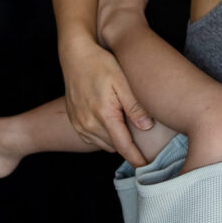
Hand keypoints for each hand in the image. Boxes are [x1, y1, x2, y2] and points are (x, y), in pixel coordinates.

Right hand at [60, 40, 150, 165]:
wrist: (75, 55)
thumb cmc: (102, 64)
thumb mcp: (123, 82)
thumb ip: (135, 106)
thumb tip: (147, 127)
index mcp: (104, 115)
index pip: (123, 146)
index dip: (136, 158)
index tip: (147, 167)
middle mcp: (88, 123)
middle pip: (114, 146)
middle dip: (129, 149)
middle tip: (146, 147)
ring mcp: (79, 123)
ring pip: (103, 144)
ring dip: (116, 143)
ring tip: (131, 135)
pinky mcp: (74, 121)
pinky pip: (92, 138)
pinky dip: (104, 137)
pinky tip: (113, 126)